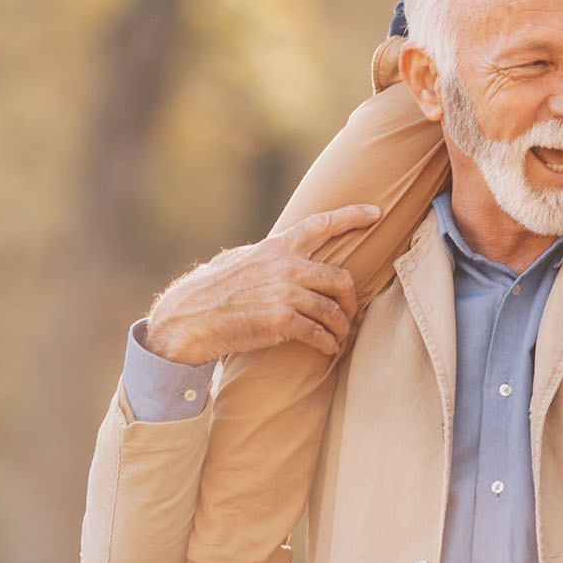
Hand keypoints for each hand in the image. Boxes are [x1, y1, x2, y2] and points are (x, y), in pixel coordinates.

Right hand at [140, 205, 381, 365]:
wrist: (187, 319)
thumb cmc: (208, 292)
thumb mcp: (237, 260)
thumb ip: (264, 256)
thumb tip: (277, 252)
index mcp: (276, 248)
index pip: (320, 225)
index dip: (351, 216)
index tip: (375, 213)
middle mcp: (285, 266)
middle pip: (339, 278)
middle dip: (350, 299)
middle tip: (349, 313)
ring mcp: (284, 293)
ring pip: (333, 309)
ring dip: (341, 327)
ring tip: (340, 337)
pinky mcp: (281, 321)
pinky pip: (319, 333)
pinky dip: (329, 343)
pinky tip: (328, 349)